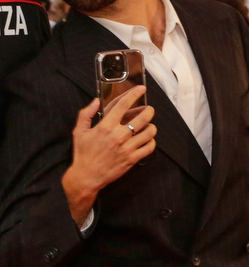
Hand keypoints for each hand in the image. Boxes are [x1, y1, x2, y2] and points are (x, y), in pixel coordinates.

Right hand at [60, 88, 156, 224]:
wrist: (86, 177)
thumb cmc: (83, 154)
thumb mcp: (79, 132)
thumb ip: (86, 114)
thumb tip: (96, 101)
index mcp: (105, 126)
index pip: (123, 105)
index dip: (134, 94)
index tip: (141, 89)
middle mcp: (118, 136)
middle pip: (144, 117)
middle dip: (149, 110)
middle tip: (149, 110)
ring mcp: (127, 148)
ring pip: (150, 132)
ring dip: (151, 127)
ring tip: (148, 126)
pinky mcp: (133, 159)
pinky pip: (150, 147)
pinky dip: (151, 141)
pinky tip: (146, 140)